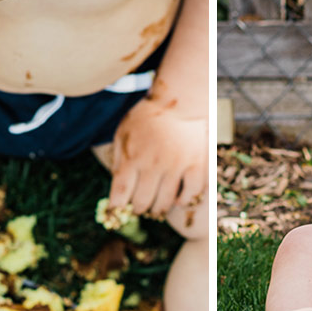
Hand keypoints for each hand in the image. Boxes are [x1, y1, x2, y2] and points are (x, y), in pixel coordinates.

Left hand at [108, 100, 205, 225]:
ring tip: (156, 208)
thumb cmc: (147, 118)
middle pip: (142, 201)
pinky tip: (178, 200)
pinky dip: (184, 201)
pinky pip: (191, 192)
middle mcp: (153, 163)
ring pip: (165, 202)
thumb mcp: (123, 134)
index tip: (118, 210)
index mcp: (132, 156)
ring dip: (158, 210)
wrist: (179, 101)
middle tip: (139, 208)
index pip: (121, 192)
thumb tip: (116, 187)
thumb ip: (118, 160)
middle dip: (137, 210)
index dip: (118, 206)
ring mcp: (176, 165)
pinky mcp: (196, 163)